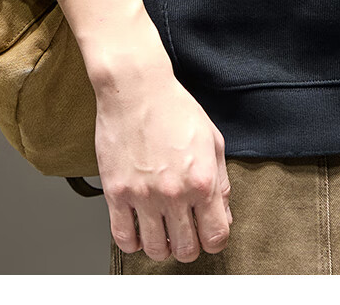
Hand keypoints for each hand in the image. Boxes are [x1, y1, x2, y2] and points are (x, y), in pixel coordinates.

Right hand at [93, 63, 232, 262]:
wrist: (136, 88)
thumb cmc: (174, 108)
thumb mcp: (212, 140)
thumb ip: (221, 181)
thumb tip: (223, 214)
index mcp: (202, 180)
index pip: (216, 237)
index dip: (215, 240)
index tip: (208, 233)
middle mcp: (174, 193)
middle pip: (186, 250)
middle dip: (189, 245)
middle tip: (184, 230)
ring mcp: (143, 196)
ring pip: (155, 251)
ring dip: (161, 246)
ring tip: (161, 229)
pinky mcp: (116, 194)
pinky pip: (123, 239)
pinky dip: (133, 242)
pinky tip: (139, 228)